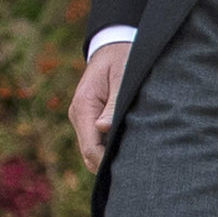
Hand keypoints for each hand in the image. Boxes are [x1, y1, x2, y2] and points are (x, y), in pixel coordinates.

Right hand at [70, 42, 129, 171]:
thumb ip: (114, 103)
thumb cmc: (121, 58)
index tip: (130, 170)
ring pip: (93, 150)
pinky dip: (112, 148)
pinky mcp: (91, 118)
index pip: (90, 147)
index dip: (107, 162)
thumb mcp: (121, 78)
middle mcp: (79, 115)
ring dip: (111, 156)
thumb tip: (104, 128)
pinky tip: (131, 148)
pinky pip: (99, 141)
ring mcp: (84, 118)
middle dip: (109, 164)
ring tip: (137, 161)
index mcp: (83, 106)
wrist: (114, 44)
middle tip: (138, 172)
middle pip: (90, 154)